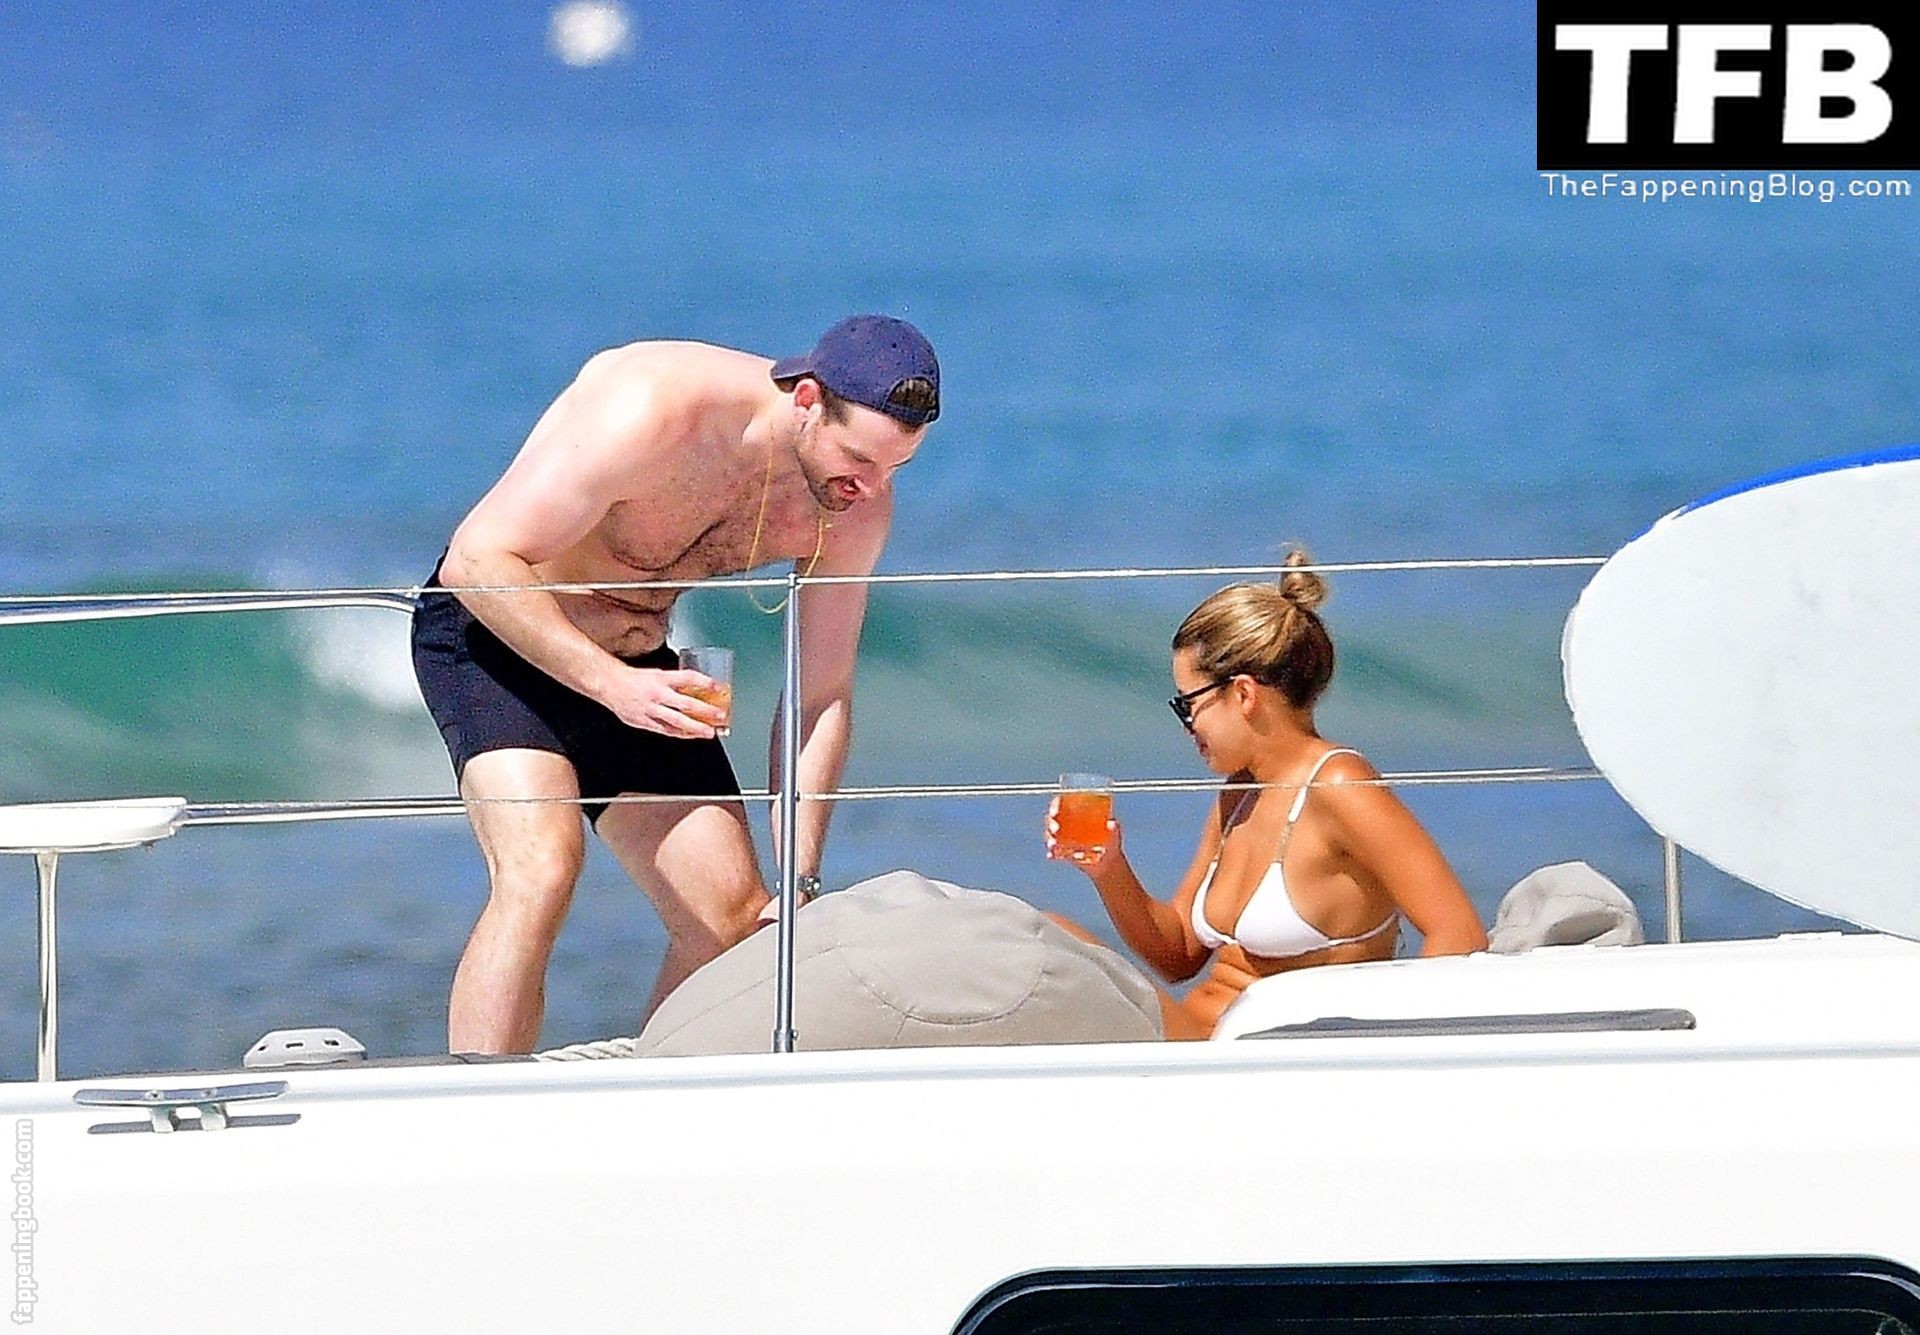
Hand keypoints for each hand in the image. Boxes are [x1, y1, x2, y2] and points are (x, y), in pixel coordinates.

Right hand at [600, 666, 729, 738]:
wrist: (610, 684)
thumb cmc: (634, 678)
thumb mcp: (657, 674)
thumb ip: (675, 683)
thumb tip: (697, 689)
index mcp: (661, 678)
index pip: (687, 678)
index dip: (704, 682)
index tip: (718, 687)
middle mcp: (656, 694)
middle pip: (685, 704)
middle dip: (705, 711)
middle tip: (720, 715)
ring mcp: (650, 710)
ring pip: (677, 721)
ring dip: (695, 728)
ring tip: (709, 732)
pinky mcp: (644, 722)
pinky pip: (666, 730)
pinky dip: (680, 734)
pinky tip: (691, 735)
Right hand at [1044, 795, 1122, 875]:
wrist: (1107, 864)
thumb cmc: (1111, 844)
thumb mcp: (1115, 836)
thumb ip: (1115, 829)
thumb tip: (1113, 823)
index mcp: (1079, 814)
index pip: (1063, 804)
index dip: (1056, 805)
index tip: (1055, 810)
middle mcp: (1069, 824)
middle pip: (1053, 819)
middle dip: (1051, 823)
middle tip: (1055, 829)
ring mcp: (1065, 838)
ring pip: (1051, 836)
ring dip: (1050, 839)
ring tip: (1053, 845)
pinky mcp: (1064, 852)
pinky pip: (1055, 851)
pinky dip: (1053, 853)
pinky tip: (1052, 856)